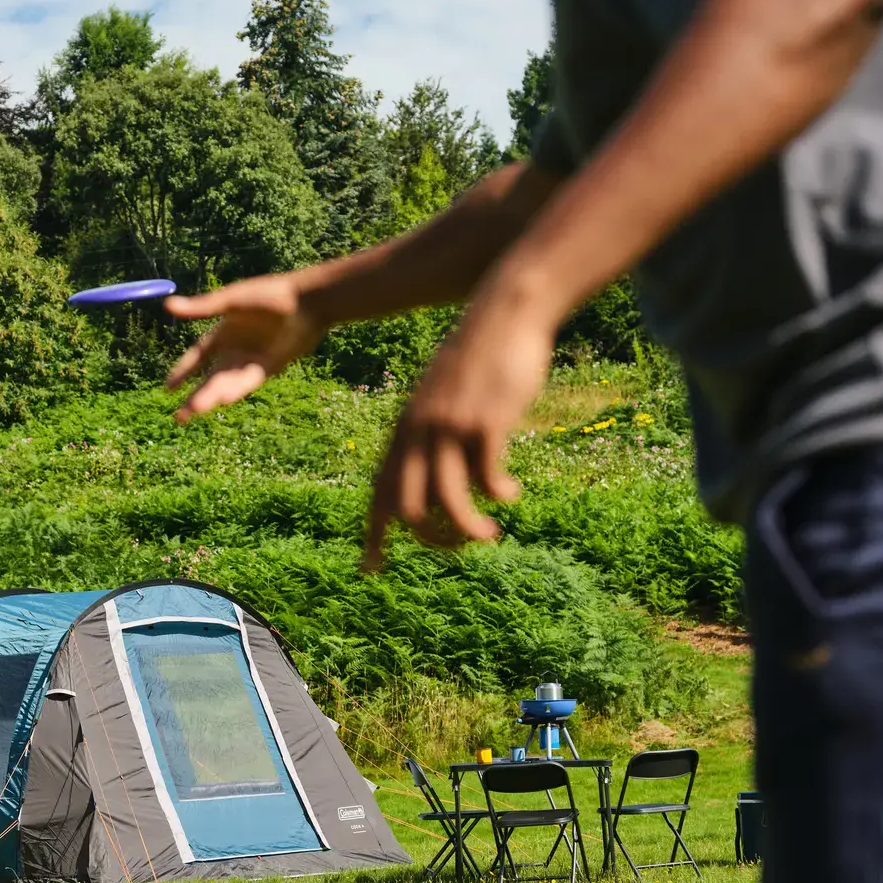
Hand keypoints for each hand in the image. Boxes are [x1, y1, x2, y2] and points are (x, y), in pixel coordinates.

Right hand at [164, 274, 326, 420]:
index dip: (183, 371)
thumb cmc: (268, 295)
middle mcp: (236, 349)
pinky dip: (236, 390)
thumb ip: (201, 309)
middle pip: (210, 379)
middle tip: (179, 418)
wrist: (306, 301)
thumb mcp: (231, 301)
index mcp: (223, 332)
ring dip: (211, 398)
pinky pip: (248, 382)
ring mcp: (252, 360)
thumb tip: (167, 306)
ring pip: (227, 384)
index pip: (198, 356)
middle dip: (195, 398)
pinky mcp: (270, 367)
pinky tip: (223, 401)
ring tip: (194, 412)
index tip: (167, 389)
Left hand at [363, 308, 554, 571]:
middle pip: (407, 509)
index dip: (372, 536)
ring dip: (468, 531)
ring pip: (447, 502)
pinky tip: (512, 494)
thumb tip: (439, 474)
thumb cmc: (478, 358)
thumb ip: (433, 432)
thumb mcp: (442, 396)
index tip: (370, 570)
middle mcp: (418, 433)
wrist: (504, 312)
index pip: (377, 494)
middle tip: (461, 547)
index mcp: (404, 430)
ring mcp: (449, 428)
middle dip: (432, 541)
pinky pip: (485, 478)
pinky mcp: (484, 423)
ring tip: (490, 536)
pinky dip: (498, 496)